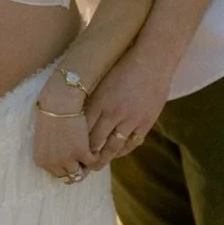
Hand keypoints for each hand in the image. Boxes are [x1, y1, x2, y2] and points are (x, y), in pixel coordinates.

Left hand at [33, 109, 99, 181]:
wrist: (59, 103)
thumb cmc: (51, 114)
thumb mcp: (44, 138)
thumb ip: (50, 152)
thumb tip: (62, 159)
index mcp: (41, 161)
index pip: (56, 173)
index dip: (65, 167)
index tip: (73, 161)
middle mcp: (52, 164)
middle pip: (68, 176)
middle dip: (76, 168)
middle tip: (84, 160)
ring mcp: (67, 160)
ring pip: (80, 172)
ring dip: (86, 165)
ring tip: (91, 155)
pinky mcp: (81, 153)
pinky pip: (92, 162)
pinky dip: (96, 157)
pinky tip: (96, 148)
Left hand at [85, 50, 169, 167]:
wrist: (153, 59)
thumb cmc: (125, 65)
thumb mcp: (103, 81)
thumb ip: (93, 100)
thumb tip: (80, 118)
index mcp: (100, 100)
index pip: (83, 130)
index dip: (76, 144)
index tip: (70, 152)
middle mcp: (114, 112)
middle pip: (96, 142)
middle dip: (87, 156)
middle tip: (80, 166)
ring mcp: (131, 118)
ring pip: (114, 147)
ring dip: (104, 158)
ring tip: (96, 165)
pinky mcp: (146, 122)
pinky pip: (132, 143)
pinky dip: (123, 151)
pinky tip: (116, 153)